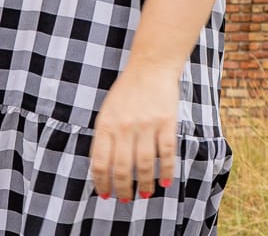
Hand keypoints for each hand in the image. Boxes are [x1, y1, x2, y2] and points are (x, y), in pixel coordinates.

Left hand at [89, 66, 180, 200]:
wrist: (151, 66)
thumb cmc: (127, 91)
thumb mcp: (107, 111)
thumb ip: (105, 137)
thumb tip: (104, 169)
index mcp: (106, 124)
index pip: (100, 163)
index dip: (101, 183)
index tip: (105, 194)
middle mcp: (124, 127)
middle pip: (122, 168)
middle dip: (123, 189)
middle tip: (126, 200)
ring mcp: (146, 125)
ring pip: (144, 164)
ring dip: (145, 184)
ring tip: (146, 194)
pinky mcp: (166, 122)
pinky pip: (166, 153)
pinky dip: (166, 171)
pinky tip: (165, 182)